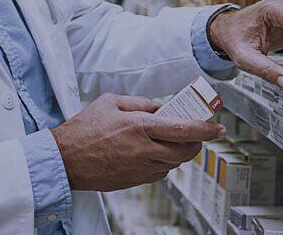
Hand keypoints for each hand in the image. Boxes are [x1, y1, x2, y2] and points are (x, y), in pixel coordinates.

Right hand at [50, 94, 223, 190]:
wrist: (65, 160)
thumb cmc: (82, 131)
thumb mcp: (110, 102)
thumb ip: (139, 103)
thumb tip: (159, 107)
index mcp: (139, 127)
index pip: (184, 130)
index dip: (205, 129)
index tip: (217, 127)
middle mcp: (144, 150)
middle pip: (186, 150)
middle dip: (197, 142)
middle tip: (198, 133)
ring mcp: (140, 168)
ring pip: (175, 163)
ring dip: (180, 152)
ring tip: (174, 141)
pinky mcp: (135, 180)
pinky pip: (160, 173)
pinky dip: (165, 162)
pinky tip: (156, 153)